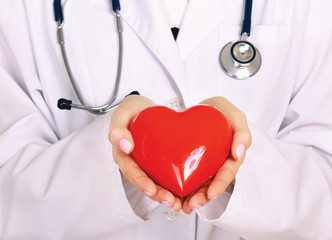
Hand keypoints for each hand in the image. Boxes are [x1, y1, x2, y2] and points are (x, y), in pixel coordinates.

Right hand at [108, 95, 182, 211]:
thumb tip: (125, 146)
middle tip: (171, 202)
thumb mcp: (122, 115)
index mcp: (124, 155)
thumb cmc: (130, 111)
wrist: (143, 108)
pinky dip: (176, 184)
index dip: (141, 182)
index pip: (131, 172)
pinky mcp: (159, 163)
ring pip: (157, 183)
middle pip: (145, 183)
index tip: (151, 189)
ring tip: (181, 203)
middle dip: (158, 195)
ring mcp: (148, 165)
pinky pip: (167, 175)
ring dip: (168, 195)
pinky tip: (188, 190)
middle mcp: (135, 164)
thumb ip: (118, 129)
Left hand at [182, 97, 251, 213]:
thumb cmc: (221, 111)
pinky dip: (181, 189)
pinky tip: (171, 196)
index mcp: (231, 157)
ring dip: (191, 198)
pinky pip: (187, 179)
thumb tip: (239, 153)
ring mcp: (205, 167)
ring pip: (199, 187)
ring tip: (179, 206)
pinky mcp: (192, 166)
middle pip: (212, 186)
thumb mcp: (235, 116)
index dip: (220, 184)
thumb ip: (242, 132)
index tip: (211, 192)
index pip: (227, 173)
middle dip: (202, 198)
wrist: (202, 109)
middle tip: (190, 206)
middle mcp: (219, 166)